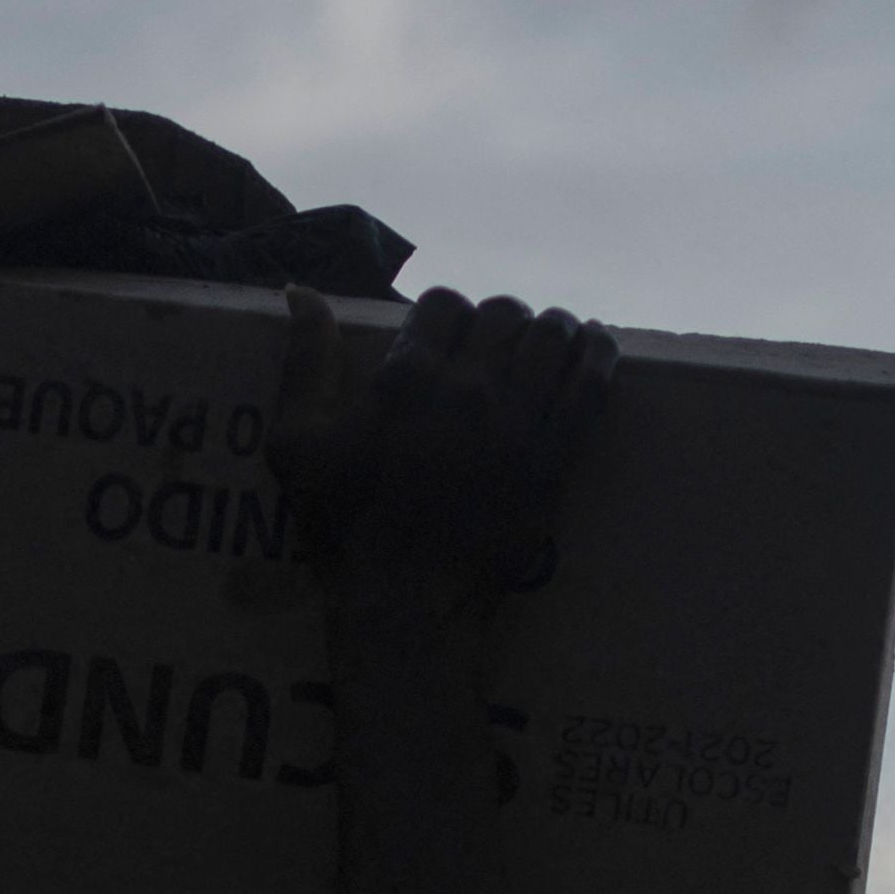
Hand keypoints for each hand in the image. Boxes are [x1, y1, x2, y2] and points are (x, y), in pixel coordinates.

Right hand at [271, 285, 617, 627]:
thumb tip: (301, 291)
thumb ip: (304, 361)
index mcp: (405, 376)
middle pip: (502, 314)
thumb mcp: (296, 443)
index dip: (449, 312)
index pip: (443, 302)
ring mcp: (515, 422)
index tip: (452, 336)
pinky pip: (590, 387)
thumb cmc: (345, 527)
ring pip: (551, 337)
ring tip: (553, 338)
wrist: (405, 603)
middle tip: (501, 344)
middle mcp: (466, 387)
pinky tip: (596, 347)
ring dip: (553, 329)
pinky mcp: (554, 458)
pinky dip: (598, 355)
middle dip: (502, 320)